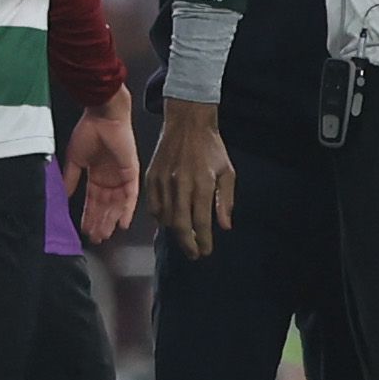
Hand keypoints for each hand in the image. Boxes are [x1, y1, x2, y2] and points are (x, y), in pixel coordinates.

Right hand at [66, 87, 139, 243]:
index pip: (93, 200)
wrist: (102, 116)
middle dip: (99, 222)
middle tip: (95, 239)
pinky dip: (128, 210)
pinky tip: (123, 224)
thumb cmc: (88, 132)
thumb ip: (71, 179)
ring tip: (104, 235)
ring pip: (117, 204)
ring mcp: (122, 176)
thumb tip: (63, 196)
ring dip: (110, 220)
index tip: (84, 230)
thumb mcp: (74, 159)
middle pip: (105, 206)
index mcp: (97, 174)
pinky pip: (132, 195)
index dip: (88, 215)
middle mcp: (110, 178)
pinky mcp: (131, 172)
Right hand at [146, 100, 235, 253]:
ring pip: (166, 218)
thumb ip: (226, 201)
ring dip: (175, 232)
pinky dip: (160, 218)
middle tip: (194, 254)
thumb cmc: (212, 149)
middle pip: (181, 225)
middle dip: (188, 244)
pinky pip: (153, 207)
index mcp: (202, 184)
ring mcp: (163, 182)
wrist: (187, 124)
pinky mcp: (150, 178)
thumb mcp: (227, 172)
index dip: (203, 241)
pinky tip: (169, 221)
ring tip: (185, 239)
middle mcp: (181, 185)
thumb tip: (224, 226)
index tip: (205, 252)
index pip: (201, 222)